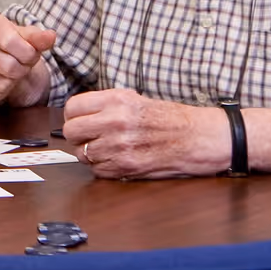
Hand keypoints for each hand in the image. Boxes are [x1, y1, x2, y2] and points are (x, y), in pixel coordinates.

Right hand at [0, 12, 54, 107]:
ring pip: (1, 82)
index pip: (11, 41)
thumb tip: (49, 37)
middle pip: (8, 65)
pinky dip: (2, 91)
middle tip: (21, 64)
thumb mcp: (26, 36)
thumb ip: (38, 37)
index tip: (30, 53)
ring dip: (13, 81)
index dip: (28, 53)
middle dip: (22, 68)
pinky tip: (0, 79)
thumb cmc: (9, 44)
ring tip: (11, 71)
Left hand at [59, 88, 222, 178]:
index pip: (72, 108)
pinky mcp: (127, 167)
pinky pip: (97, 171)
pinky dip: (103, 168)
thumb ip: (106, 105)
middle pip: (71, 132)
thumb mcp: (135, 99)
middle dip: (78, 136)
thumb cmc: (170, 118)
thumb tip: (80, 112)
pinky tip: (117, 160)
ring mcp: (120, 146)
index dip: (73, 116)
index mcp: (117, 100)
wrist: (199, 138)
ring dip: (91, 154)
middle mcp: (115, 121)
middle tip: (89, 137)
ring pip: (81, 154)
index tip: (80, 120)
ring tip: (107, 149)